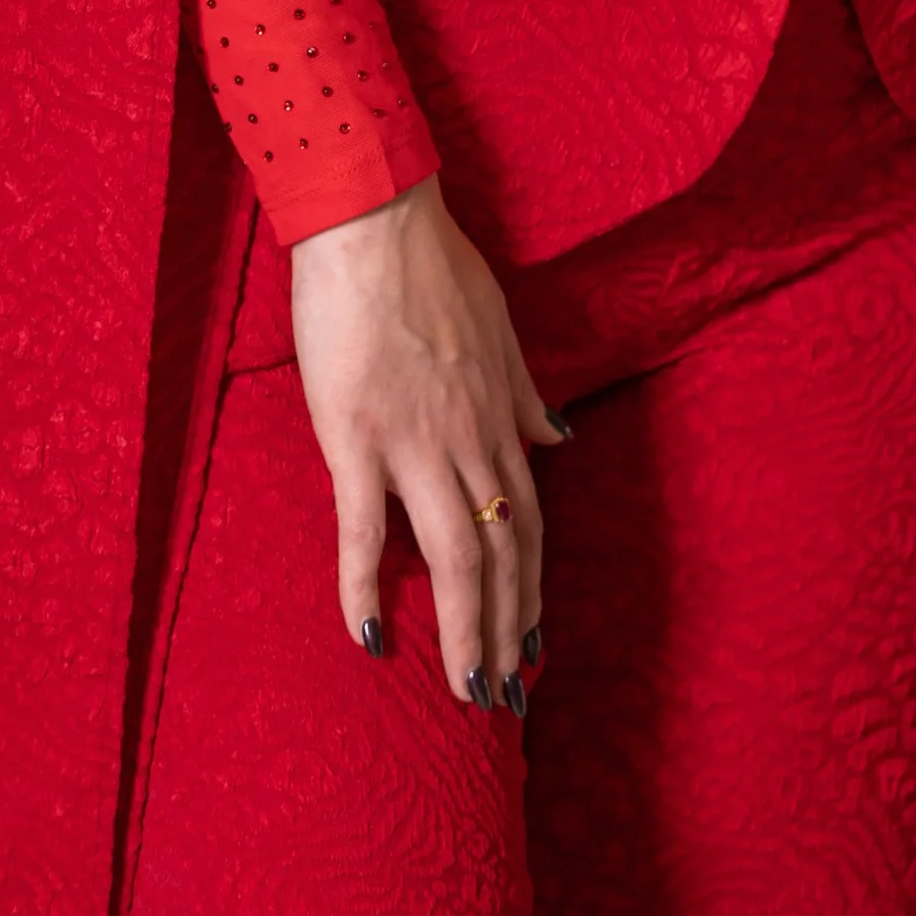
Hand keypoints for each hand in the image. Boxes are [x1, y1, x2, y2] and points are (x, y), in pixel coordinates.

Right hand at [290, 171, 565, 704]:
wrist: (375, 221)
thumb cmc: (433, 268)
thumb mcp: (500, 331)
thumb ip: (525, 393)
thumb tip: (558, 433)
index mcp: (499, 417)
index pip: (531, 523)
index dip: (534, 590)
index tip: (536, 644)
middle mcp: (470, 440)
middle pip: (503, 553)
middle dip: (509, 630)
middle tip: (507, 694)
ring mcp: (416, 442)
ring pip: (454, 554)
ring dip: (466, 629)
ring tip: (468, 689)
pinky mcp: (358, 436)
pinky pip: (365, 527)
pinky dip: (365, 586)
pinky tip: (369, 636)